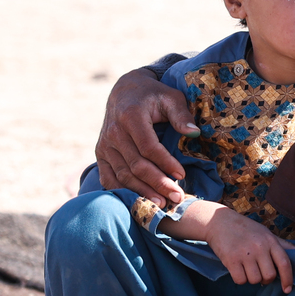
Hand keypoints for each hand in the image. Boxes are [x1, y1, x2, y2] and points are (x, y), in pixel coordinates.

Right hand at [96, 69, 197, 201]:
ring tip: (162, 204)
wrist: (124, 91)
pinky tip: (138, 201)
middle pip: (136, 165)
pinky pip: (108, 177)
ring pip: (123, 175)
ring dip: (142, 192)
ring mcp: (104, 144)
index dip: (165, 163)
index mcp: (131, 116)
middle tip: (176, 197)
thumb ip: (181, 114)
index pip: (148, 147)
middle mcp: (114, 132)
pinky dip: (122, 191)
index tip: (182, 175)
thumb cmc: (153, 95)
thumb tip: (194, 132)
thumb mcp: (170, 97)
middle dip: (157, 183)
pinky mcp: (100, 153)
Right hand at [167, 202, 293, 292]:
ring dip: (251, 278)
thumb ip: (284, 245)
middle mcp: (259, 247)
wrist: (219, 222)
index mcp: (270, 241)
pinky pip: (240, 280)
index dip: (288, 279)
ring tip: (246, 267)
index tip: (287, 289)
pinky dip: (239, 279)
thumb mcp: (266, 233)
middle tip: (259, 272)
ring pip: (255, 280)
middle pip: (269, 276)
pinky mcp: (231, 260)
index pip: (285, 263)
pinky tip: (237, 269)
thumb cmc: (246, 229)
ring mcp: (245, 253)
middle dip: (265, 280)